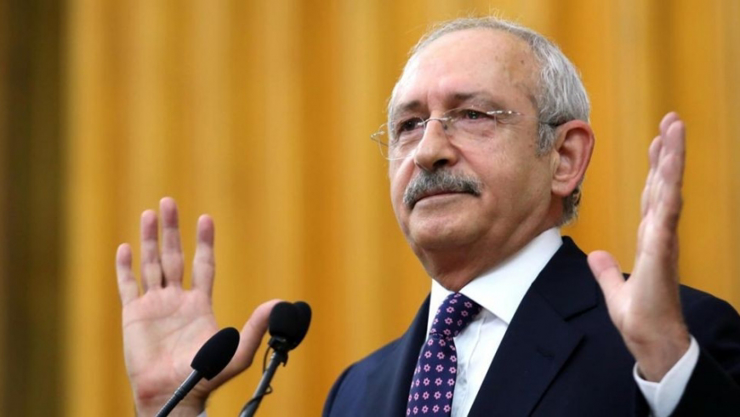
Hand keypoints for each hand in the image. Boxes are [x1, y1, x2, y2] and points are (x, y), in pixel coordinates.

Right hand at [116, 197, 278, 415]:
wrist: (172, 393)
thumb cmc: (205, 376)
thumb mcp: (237, 351)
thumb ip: (256, 327)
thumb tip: (279, 304)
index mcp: (199, 304)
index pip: (203, 264)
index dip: (204, 242)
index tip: (205, 219)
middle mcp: (176, 300)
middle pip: (173, 256)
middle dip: (171, 230)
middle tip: (168, 202)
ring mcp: (154, 306)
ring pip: (151, 265)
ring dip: (149, 239)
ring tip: (149, 214)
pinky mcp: (133, 316)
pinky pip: (128, 286)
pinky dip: (126, 267)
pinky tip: (125, 248)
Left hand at [588, 112, 689, 381]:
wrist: (650, 341)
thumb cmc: (639, 317)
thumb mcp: (614, 289)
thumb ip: (606, 271)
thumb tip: (598, 255)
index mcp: (649, 238)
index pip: (653, 194)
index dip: (656, 167)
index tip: (658, 139)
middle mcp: (659, 233)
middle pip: (664, 184)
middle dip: (668, 151)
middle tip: (673, 119)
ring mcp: (663, 241)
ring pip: (669, 191)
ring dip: (672, 160)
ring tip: (676, 129)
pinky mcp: (661, 253)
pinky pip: (665, 217)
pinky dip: (667, 193)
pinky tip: (670, 173)